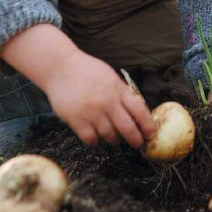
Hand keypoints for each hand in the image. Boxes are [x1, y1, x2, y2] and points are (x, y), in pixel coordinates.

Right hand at [1, 24, 153, 147]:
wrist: (60, 68)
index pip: (139, 111)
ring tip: (114, 139)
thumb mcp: (110, 77)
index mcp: (118, 89)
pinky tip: (96, 138)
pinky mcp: (76, 119)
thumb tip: (138, 111)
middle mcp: (107, 102)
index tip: (151, 134)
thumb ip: (122, 93)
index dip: (147, 125)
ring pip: (110, 136)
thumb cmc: (88, 71)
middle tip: (137, 144)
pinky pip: (91, 139)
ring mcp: (91, 112)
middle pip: (127, 128)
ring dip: (114, 140)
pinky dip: (96, 142)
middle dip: (135, 139)